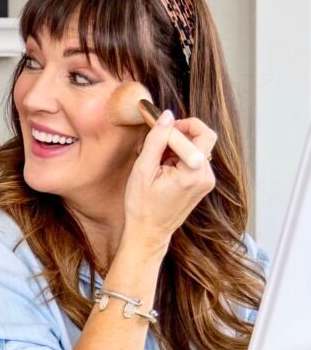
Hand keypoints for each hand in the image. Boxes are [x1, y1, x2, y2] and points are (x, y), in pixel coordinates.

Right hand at [123, 110, 216, 253]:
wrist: (149, 233)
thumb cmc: (142, 206)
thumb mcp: (143, 171)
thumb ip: (156, 140)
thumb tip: (167, 116)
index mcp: (193, 173)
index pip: (190, 135)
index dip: (170, 128)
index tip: (153, 123)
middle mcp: (206, 176)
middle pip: (203, 137)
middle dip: (180, 132)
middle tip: (159, 136)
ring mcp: (207, 180)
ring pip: (199, 147)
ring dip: (178, 145)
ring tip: (157, 158)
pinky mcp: (203, 183)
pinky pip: (196, 159)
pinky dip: (180, 156)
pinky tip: (163, 167)